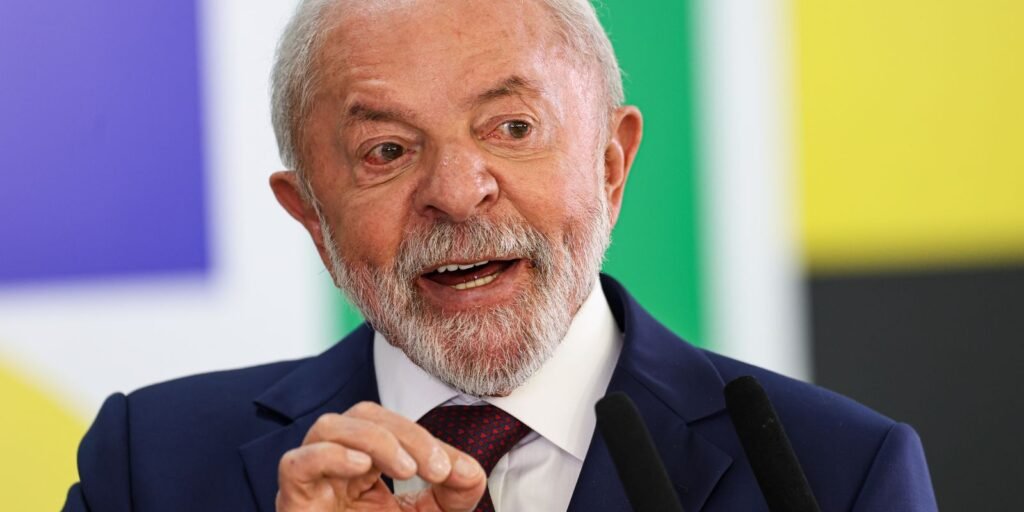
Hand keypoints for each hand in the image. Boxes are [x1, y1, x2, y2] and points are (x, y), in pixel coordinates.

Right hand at [276, 401, 486, 510]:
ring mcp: (311, 482)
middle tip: (436, 469)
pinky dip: (330, 455)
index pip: (391, 425)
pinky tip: (361, 466)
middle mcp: (335, 467)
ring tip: (406, 470)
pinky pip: (296, 464)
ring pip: (328, 427)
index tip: (454, 471)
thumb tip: (468, 470)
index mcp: (366, 464)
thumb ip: (456, 492)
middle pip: (362, 416)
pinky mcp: (293, 502)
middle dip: (406, 434)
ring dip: (375, 439)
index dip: (425, 438)